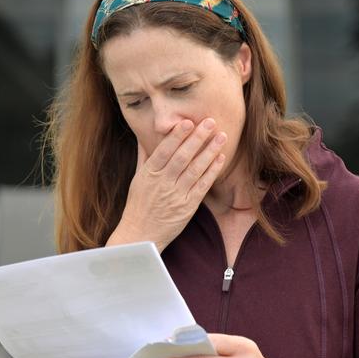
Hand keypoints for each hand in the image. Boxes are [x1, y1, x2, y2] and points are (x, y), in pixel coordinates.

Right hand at [106, 118, 226, 251]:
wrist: (140, 235)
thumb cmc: (137, 206)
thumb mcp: (136, 179)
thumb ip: (143, 157)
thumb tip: (144, 137)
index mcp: (149, 174)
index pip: (164, 151)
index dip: (176, 136)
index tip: (188, 122)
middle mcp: (162, 183)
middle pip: (182, 157)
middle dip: (197, 138)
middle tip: (210, 121)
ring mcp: (176, 196)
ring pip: (195, 170)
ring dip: (209, 151)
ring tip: (221, 136)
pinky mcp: (187, 207)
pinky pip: (202, 186)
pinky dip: (212, 171)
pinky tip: (220, 158)